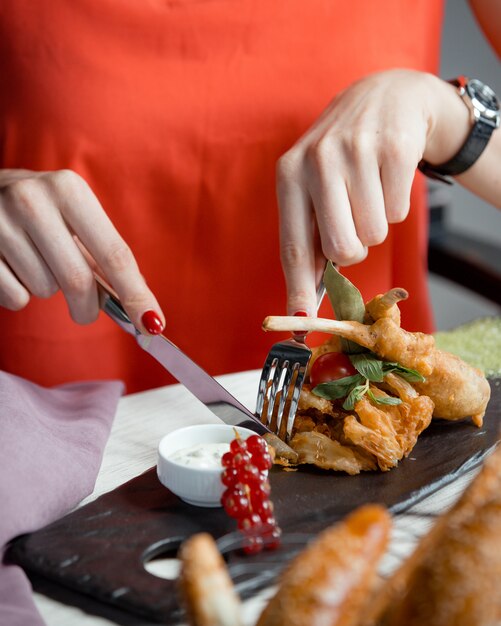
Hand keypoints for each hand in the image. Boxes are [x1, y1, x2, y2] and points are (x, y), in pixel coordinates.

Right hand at [0, 169, 164, 332]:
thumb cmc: (41, 213)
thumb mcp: (74, 218)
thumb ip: (104, 256)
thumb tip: (141, 306)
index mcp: (70, 189)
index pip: (114, 253)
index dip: (135, 294)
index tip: (151, 323)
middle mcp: (33, 199)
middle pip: (77, 279)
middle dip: (87, 307)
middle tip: (86, 313)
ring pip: (44, 289)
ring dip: (48, 290)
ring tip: (36, 263)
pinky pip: (16, 297)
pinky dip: (21, 295)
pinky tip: (13, 269)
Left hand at [277, 69, 469, 315]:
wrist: (384, 97)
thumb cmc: (342, 156)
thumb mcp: (312, 185)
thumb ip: (308, 236)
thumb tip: (304, 301)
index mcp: (289, 174)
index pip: (293, 244)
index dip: (298, 287)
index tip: (301, 321)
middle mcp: (318, 160)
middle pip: (341, 248)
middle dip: (353, 249)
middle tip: (353, 224)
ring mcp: (356, 151)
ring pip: (374, 233)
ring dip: (375, 223)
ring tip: (369, 190)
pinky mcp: (394, 148)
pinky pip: (398, 212)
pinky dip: (395, 205)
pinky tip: (386, 177)